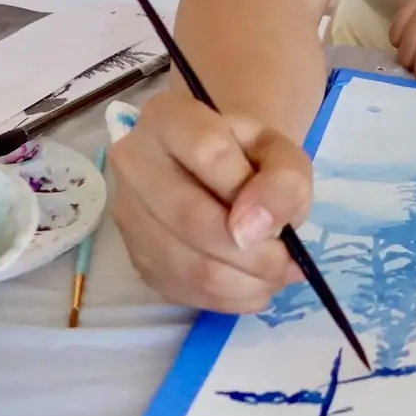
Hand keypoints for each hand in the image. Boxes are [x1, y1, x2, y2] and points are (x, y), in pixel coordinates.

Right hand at [109, 89, 311, 313]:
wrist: (216, 171)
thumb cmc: (249, 158)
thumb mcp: (281, 154)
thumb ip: (282, 181)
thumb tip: (251, 231)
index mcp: (168, 117)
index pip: (209, 152)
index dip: (251, 192)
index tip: (280, 220)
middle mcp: (134, 161)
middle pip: (191, 219)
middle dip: (252, 253)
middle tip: (287, 263)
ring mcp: (128, 213)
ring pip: (187, 264)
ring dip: (243, 282)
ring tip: (274, 276)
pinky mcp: (134, 257)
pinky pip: (182, 290)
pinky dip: (226, 298)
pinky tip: (249, 284)